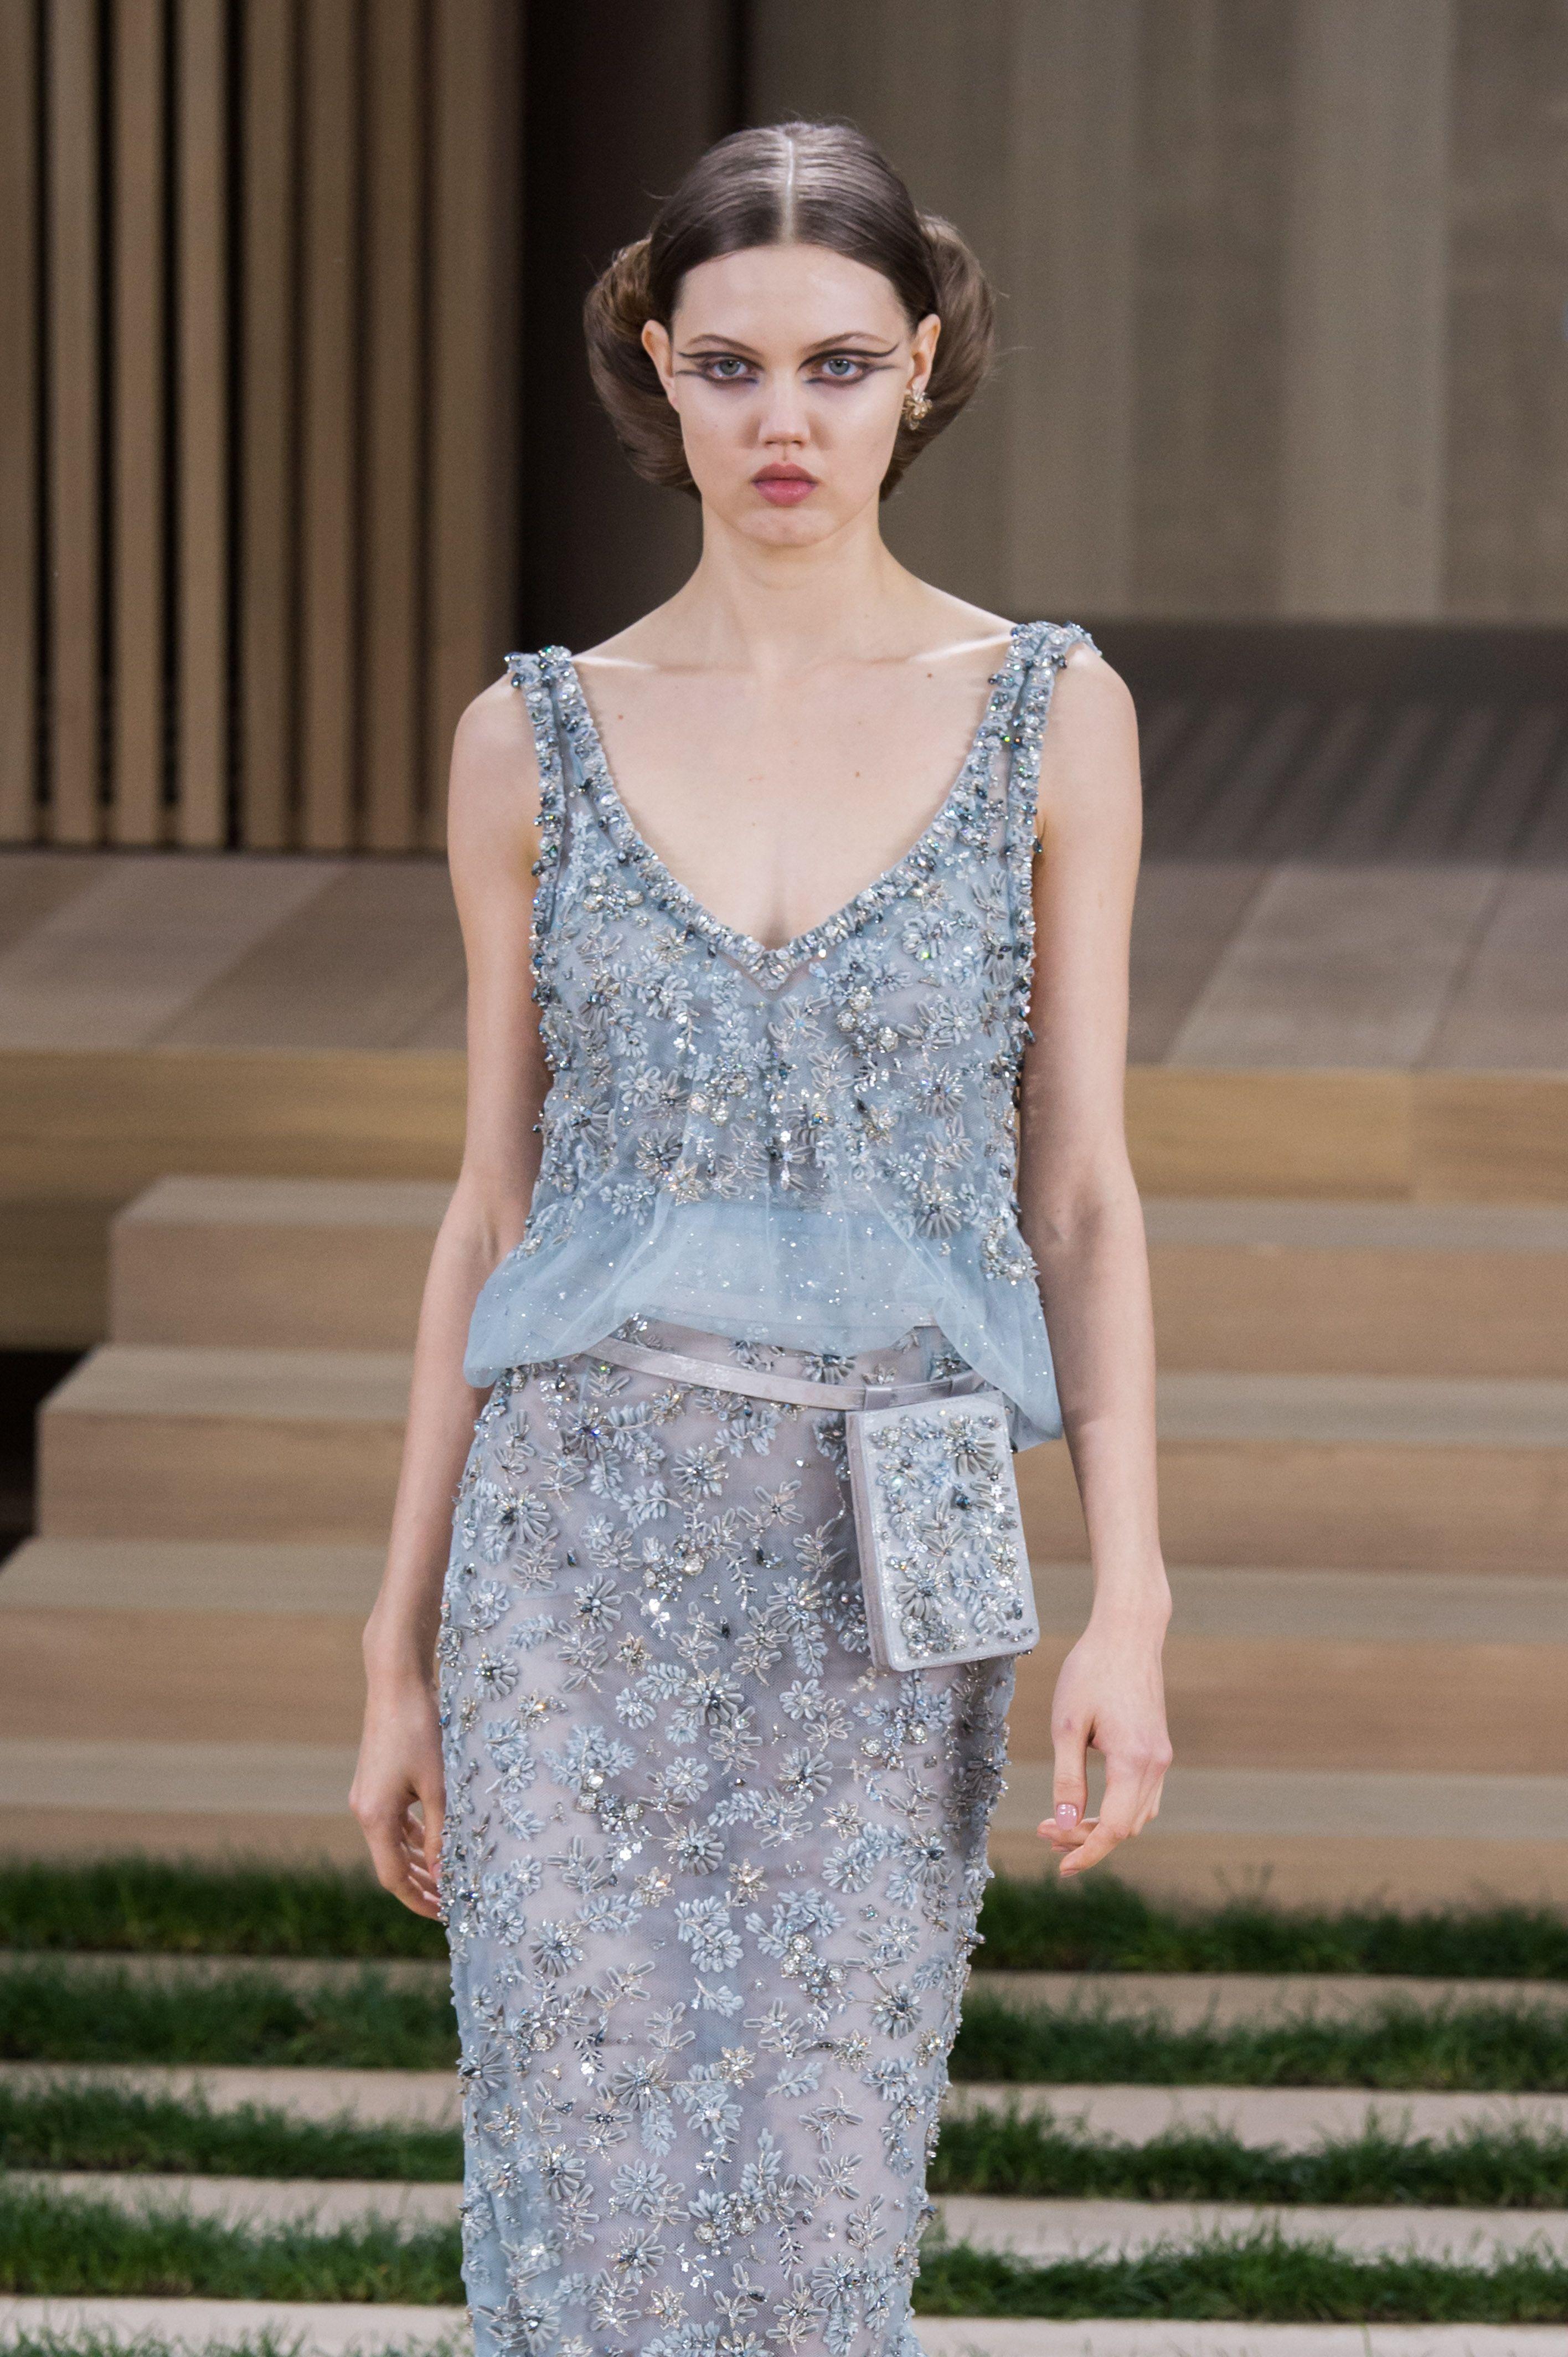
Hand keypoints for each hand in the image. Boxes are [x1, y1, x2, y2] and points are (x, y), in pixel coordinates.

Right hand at [350, 1678, 446, 1919]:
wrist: (396, 1684)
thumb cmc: (420, 1731)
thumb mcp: (437, 1786)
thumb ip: (440, 1832)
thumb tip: (446, 1875)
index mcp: (374, 1817)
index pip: (393, 1876)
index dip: (418, 1899)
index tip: (443, 1914)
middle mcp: (364, 1810)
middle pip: (391, 1862)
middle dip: (419, 1885)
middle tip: (449, 1904)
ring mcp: (368, 1795)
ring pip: (392, 1841)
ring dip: (417, 1861)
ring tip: (446, 1879)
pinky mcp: (376, 1781)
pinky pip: (394, 1820)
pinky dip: (413, 1835)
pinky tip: (435, 1841)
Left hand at [1039, 1613, 1170, 1877]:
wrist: (1127, 1633)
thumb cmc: (1091, 1671)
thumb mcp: (1067, 1724)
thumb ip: (1068, 1779)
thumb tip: (1063, 1825)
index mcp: (1133, 1761)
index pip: (1113, 1830)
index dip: (1086, 1853)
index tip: (1059, 1867)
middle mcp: (1155, 1764)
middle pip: (1126, 1828)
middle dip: (1087, 1840)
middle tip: (1044, 1832)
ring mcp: (1161, 1756)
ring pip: (1138, 1815)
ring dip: (1103, 1827)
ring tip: (1061, 1823)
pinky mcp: (1158, 1747)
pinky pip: (1144, 1796)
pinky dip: (1119, 1810)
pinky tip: (1090, 1803)